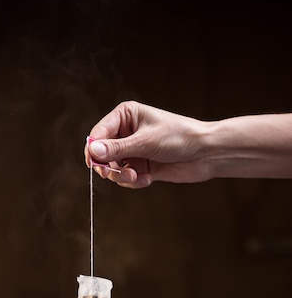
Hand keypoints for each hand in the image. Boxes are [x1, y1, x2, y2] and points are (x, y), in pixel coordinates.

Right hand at [85, 101, 211, 187]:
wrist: (205, 154)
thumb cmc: (179, 137)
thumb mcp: (145, 142)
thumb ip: (117, 148)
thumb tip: (93, 151)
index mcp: (125, 116)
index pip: (98, 133)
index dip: (93, 149)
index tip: (94, 164)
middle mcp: (127, 133)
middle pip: (102, 154)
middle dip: (109, 167)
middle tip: (117, 174)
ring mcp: (133, 151)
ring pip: (113, 169)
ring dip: (123, 176)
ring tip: (138, 176)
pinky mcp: (141, 166)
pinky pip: (126, 178)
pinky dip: (134, 181)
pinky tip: (148, 179)